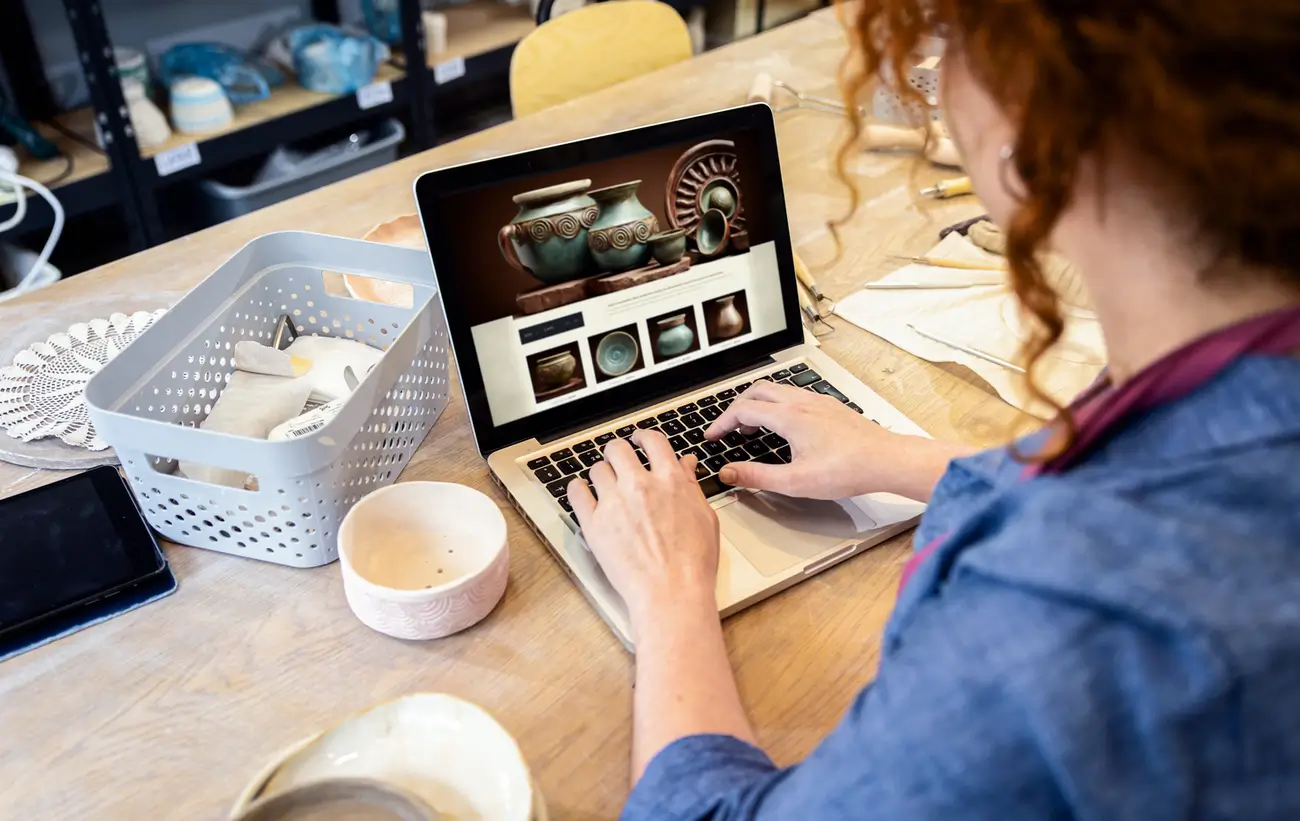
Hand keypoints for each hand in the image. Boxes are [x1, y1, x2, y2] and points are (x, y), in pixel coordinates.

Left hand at [568, 430, 719, 624]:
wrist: (672, 592)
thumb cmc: (693, 563)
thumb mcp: (704, 517)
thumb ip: (691, 485)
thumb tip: (685, 464)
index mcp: (670, 480)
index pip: (652, 441)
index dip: (643, 437)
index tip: (639, 441)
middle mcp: (639, 485)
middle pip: (618, 449)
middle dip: (619, 452)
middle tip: (619, 461)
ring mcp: (613, 503)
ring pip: (597, 469)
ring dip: (601, 473)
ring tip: (605, 484)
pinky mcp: (593, 523)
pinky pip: (576, 493)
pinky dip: (578, 489)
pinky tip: (583, 493)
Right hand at [705, 381, 959, 500]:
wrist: (886, 460)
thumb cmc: (848, 470)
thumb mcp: (795, 481)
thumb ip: (757, 476)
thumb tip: (729, 473)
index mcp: (789, 417)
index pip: (743, 409)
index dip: (722, 422)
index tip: (712, 436)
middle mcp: (802, 402)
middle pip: (757, 390)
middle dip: (737, 407)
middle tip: (728, 428)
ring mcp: (817, 401)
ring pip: (777, 390)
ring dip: (758, 404)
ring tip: (752, 427)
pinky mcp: (830, 406)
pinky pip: (794, 395)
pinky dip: (778, 405)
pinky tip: (784, 426)